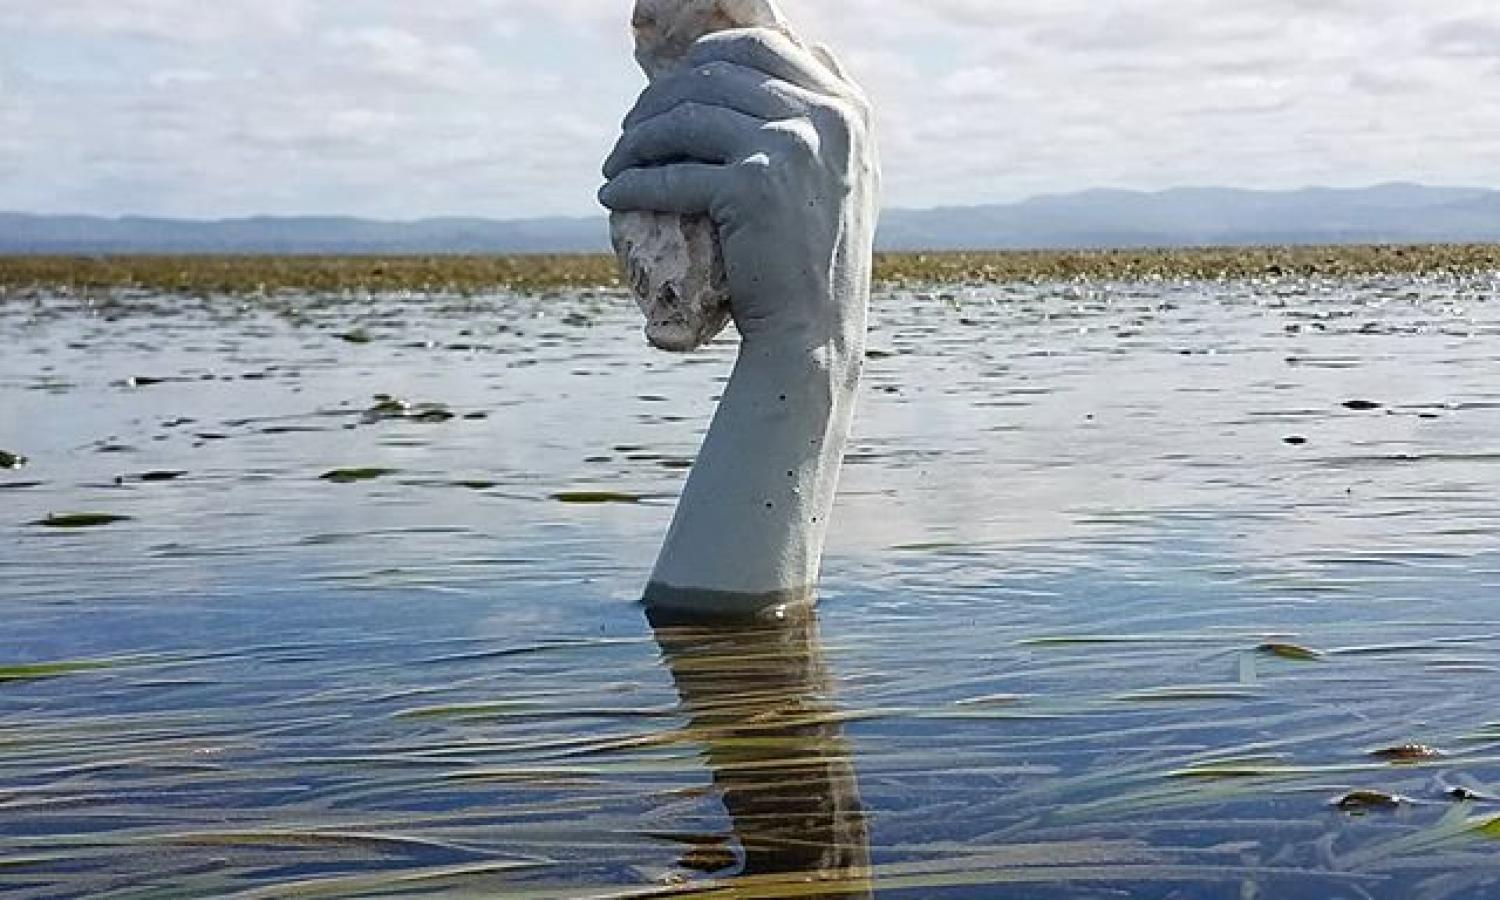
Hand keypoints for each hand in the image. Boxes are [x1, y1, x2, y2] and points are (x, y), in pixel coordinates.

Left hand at [600, 27, 878, 353]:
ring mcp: (792, 146)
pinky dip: (633, 183)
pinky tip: (614, 195)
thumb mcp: (846, 177)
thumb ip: (822, 121)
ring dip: (637, 139)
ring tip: (617, 163)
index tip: (673, 85)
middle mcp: (828, 117)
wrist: (815, 330)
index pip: (763, 45)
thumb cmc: (816, 262)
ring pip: (687, 116)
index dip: (706, 57)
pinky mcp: (754, 186)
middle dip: (660, 98)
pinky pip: (673, 172)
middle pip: (716, 75)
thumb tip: (780, 59)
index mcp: (849, 108)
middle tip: (631, 130)